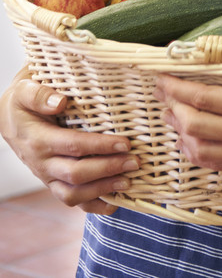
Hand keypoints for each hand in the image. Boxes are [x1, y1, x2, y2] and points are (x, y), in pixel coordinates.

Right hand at [0, 68, 138, 212]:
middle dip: (108, 169)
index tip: (125, 143)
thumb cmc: (21, 101)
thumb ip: (39, 94)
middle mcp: (42, 163)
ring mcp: (47, 176)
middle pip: (76, 174)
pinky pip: (70, 200)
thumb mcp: (24, 90)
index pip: (73, 145)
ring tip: (129, 181)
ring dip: (103, 189)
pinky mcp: (52, 182)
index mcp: (38, 139)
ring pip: (73, 193)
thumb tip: (60, 102)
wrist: (8, 118)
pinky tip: (115, 203)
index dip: (100, 146)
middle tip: (135, 162)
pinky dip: (93, 205)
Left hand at [154, 60, 221, 173]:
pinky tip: (192, 140)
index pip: (204, 98)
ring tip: (173, 113)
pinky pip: (214, 164)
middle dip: (172, 106)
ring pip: (198, 149)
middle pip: (193, 124)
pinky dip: (195, 152)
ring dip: (179, 130)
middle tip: (162, 90)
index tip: (161, 75)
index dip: (178, 87)